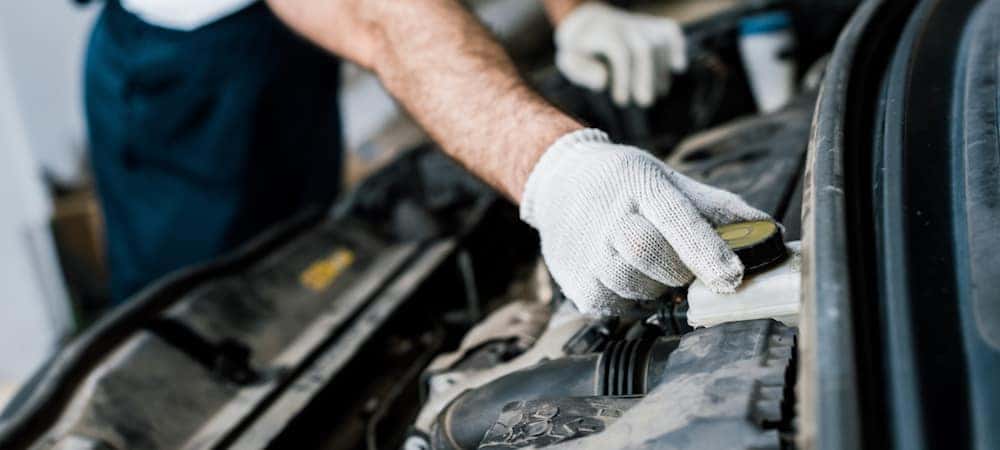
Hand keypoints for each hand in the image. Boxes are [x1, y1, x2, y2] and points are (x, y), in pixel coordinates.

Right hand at [521, 129, 771, 316]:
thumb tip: (770, 234)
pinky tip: (625, 275)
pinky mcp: (575, 282)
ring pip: (633, 286)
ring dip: (653, 285)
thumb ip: (719, 210)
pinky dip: (631, 297)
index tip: (730, 277)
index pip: (676, 218)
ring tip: (648, 266)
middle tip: (682, 265)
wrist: (560, 181)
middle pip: (649, 254)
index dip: (705, 250)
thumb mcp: (671, 182)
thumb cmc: (628, 184)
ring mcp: (587, 250)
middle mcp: (610, 214)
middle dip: (677, 269)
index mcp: (643, 184)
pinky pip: (616, 306)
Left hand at [553, 2, 686, 106]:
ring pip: (659, 43)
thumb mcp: (569, 59)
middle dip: (646, 77)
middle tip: (644, 102)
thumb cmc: (579, 48)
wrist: (589, 23)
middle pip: (644, 49)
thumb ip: (581, 70)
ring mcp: (642, 24)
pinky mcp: (653, 25)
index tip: (620, 101)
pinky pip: (671, 31)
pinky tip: (678, 67)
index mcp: (604, 32)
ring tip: (657, 93)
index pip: (620, 53)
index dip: (623, 78)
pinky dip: (678, 48)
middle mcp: (626, 25)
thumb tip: (603, 81)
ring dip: (660, 71)